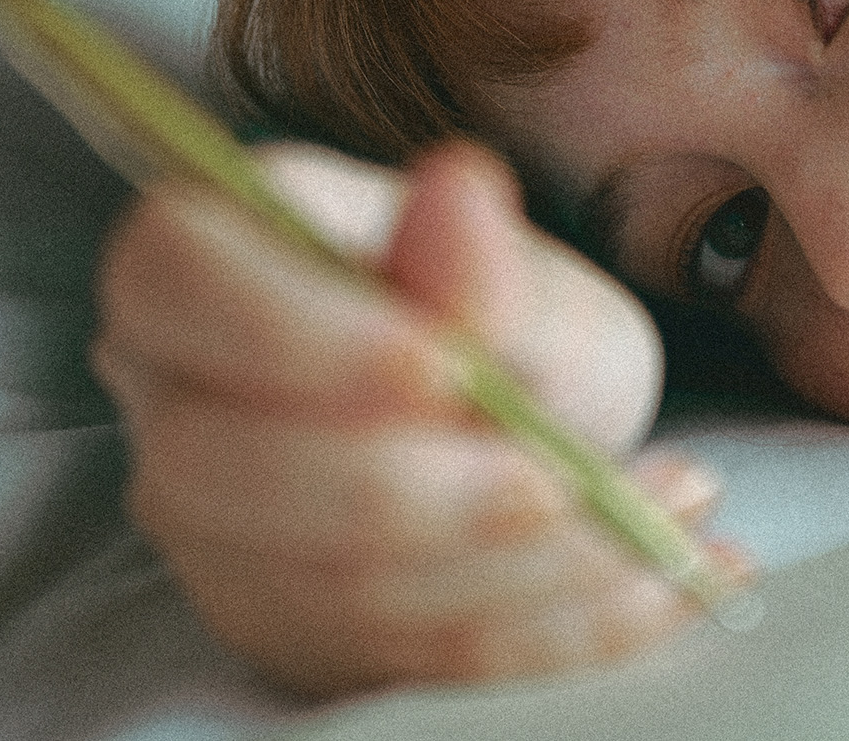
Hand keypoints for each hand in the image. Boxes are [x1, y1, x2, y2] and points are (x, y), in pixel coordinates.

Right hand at [93, 139, 747, 695]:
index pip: (177, 278)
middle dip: (423, 493)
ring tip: (671, 504)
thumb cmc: (508, 315)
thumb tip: (457, 191)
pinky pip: (425, 658)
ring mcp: (226, 543)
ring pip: (339, 586)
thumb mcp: (526, 271)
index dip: (295, 334)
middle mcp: (182, 408)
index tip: (443, 365)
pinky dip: (569, 625)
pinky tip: (671, 579)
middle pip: (226, 471)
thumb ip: (483, 257)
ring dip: (528, 564)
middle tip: (568, 476)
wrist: (543, 415)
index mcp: (206, 266)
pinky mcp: (303, 639)